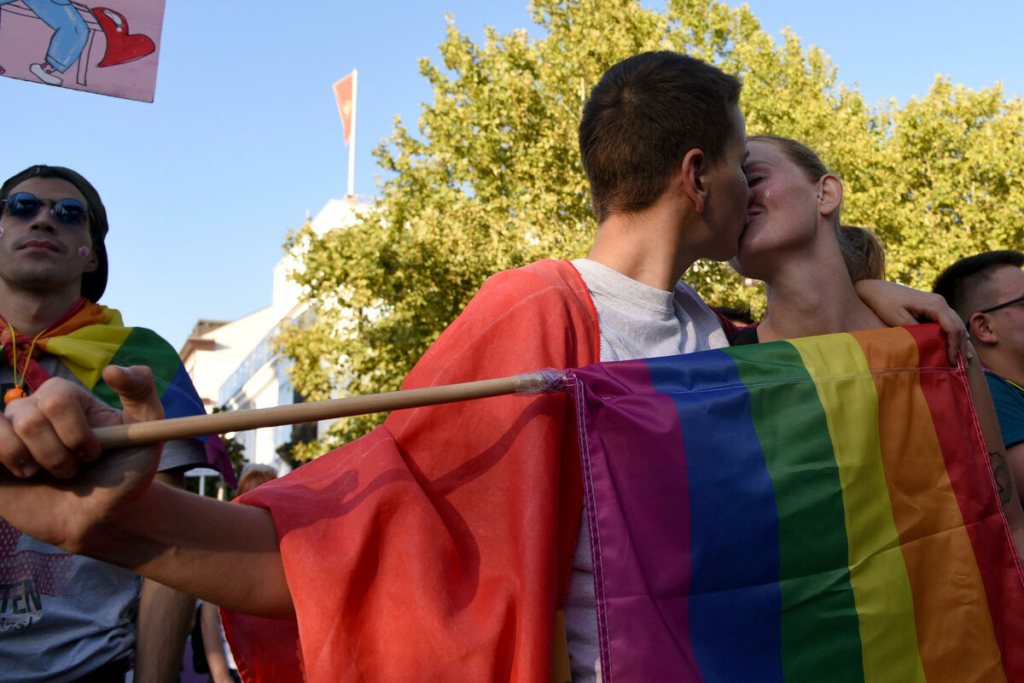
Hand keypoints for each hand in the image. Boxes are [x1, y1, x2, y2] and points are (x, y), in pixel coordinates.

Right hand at [0, 365, 163, 553]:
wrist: (102, 517)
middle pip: (28, 419)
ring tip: (49, 475)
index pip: (56, 400)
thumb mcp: (147, 430)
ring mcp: (8, 434)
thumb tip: (111, 370)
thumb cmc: (125, 472)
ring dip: (32, 464)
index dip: (75, 433)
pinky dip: (3, 461)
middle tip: (74, 469)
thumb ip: (141, 391)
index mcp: (66, 398)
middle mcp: (32, 410)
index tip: (94, 454)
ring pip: (1, 434)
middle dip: (57, 454)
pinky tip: (23, 474)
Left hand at [854, 279, 968, 364]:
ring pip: (955, 324)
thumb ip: (917, 332)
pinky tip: (957, 345)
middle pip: (958, 327)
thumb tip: (931, 346)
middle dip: (960, 347)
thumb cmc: (886, 303)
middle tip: (962, 366)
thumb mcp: (899, 320)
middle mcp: (941, 302)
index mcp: (935, 305)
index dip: (954, 347)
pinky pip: (948, 321)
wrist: (877, 289)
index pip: (953, 329)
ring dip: (959, 341)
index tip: (951, 363)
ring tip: (964, 359)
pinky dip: (953, 334)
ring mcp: (938, 303)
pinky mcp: (933, 306)